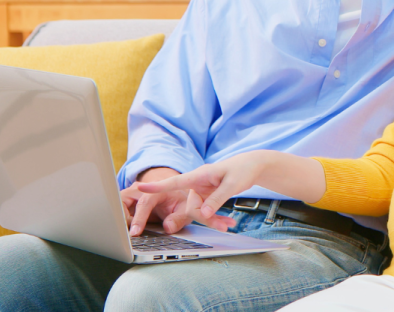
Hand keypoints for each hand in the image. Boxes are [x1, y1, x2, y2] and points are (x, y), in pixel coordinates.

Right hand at [136, 152, 268, 230]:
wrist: (253, 166)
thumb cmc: (243, 169)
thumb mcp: (232, 184)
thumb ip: (217, 199)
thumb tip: (204, 214)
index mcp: (199, 175)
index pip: (174, 181)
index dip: (157, 186)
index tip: (140, 188)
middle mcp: (197, 184)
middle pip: (191, 207)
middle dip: (206, 219)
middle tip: (224, 227)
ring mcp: (202, 191)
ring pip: (199, 212)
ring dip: (213, 220)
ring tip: (229, 224)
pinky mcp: (207, 197)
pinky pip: (207, 211)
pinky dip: (217, 218)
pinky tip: (228, 222)